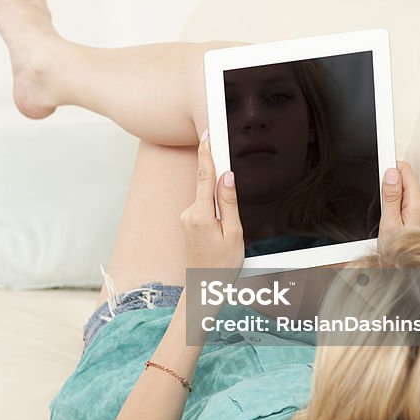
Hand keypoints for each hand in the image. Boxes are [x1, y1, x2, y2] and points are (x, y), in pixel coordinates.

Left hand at [180, 130, 244, 274]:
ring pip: (208, 199)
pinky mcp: (187, 221)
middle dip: (223, 190)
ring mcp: (186, 218)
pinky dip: (215, 213)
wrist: (204, 286)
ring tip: (227, 236)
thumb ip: (229, 203)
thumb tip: (227, 177)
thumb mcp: (234, 233)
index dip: (207, 153)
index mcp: (200, 215)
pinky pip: (205, 208)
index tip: (208, 134)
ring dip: (221, 208)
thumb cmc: (222, 264)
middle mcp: (188, 213)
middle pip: (208, 187)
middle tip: (231, 210)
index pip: (205, 176)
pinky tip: (221, 234)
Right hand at [377, 160, 419, 248]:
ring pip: (402, 186)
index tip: (377, 175)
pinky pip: (402, 196)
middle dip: (388, 181)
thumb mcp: (389, 223)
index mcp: (416, 202)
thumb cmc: (400, 250)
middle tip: (379, 199)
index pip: (404, 169)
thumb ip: (391, 197)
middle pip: (403, 176)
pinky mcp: (414, 212)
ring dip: (389, 192)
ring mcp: (418, 207)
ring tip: (382, 209)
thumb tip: (391, 173)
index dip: (388, 170)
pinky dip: (392, 199)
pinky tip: (387, 212)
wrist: (408, 267)